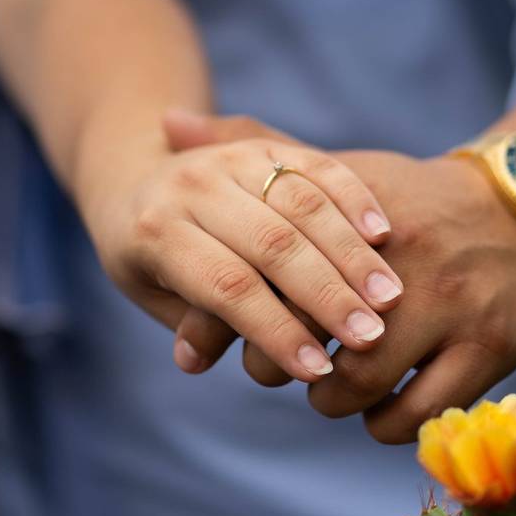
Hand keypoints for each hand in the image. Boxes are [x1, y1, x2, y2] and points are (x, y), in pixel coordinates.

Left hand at [76, 117, 403, 382]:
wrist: (128, 166)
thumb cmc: (150, 248)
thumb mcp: (152, 280)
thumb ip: (189, 316)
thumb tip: (192, 361)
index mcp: (153, 227)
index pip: (226, 286)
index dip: (275, 330)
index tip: (314, 372)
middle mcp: (191, 183)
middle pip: (274, 244)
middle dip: (325, 295)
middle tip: (370, 337)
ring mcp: (232, 157)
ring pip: (304, 203)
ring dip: (349, 254)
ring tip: (387, 301)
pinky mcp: (265, 144)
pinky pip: (321, 165)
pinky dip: (352, 199)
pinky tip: (381, 237)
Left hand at [164, 113, 515, 442]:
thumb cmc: (406, 199)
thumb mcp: (335, 169)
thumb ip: (252, 149)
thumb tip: (164, 123)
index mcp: (346, 211)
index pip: (262, 270)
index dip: (224, 317)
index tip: (209, 339)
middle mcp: (396, 258)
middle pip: (303, 333)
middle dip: (273, 363)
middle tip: (273, 364)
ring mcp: (448, 305)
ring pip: (358, 384)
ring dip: (327, 400)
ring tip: (323, 386)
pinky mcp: (488, 346)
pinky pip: (417, 414)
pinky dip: (382, 423)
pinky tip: (375, 407)